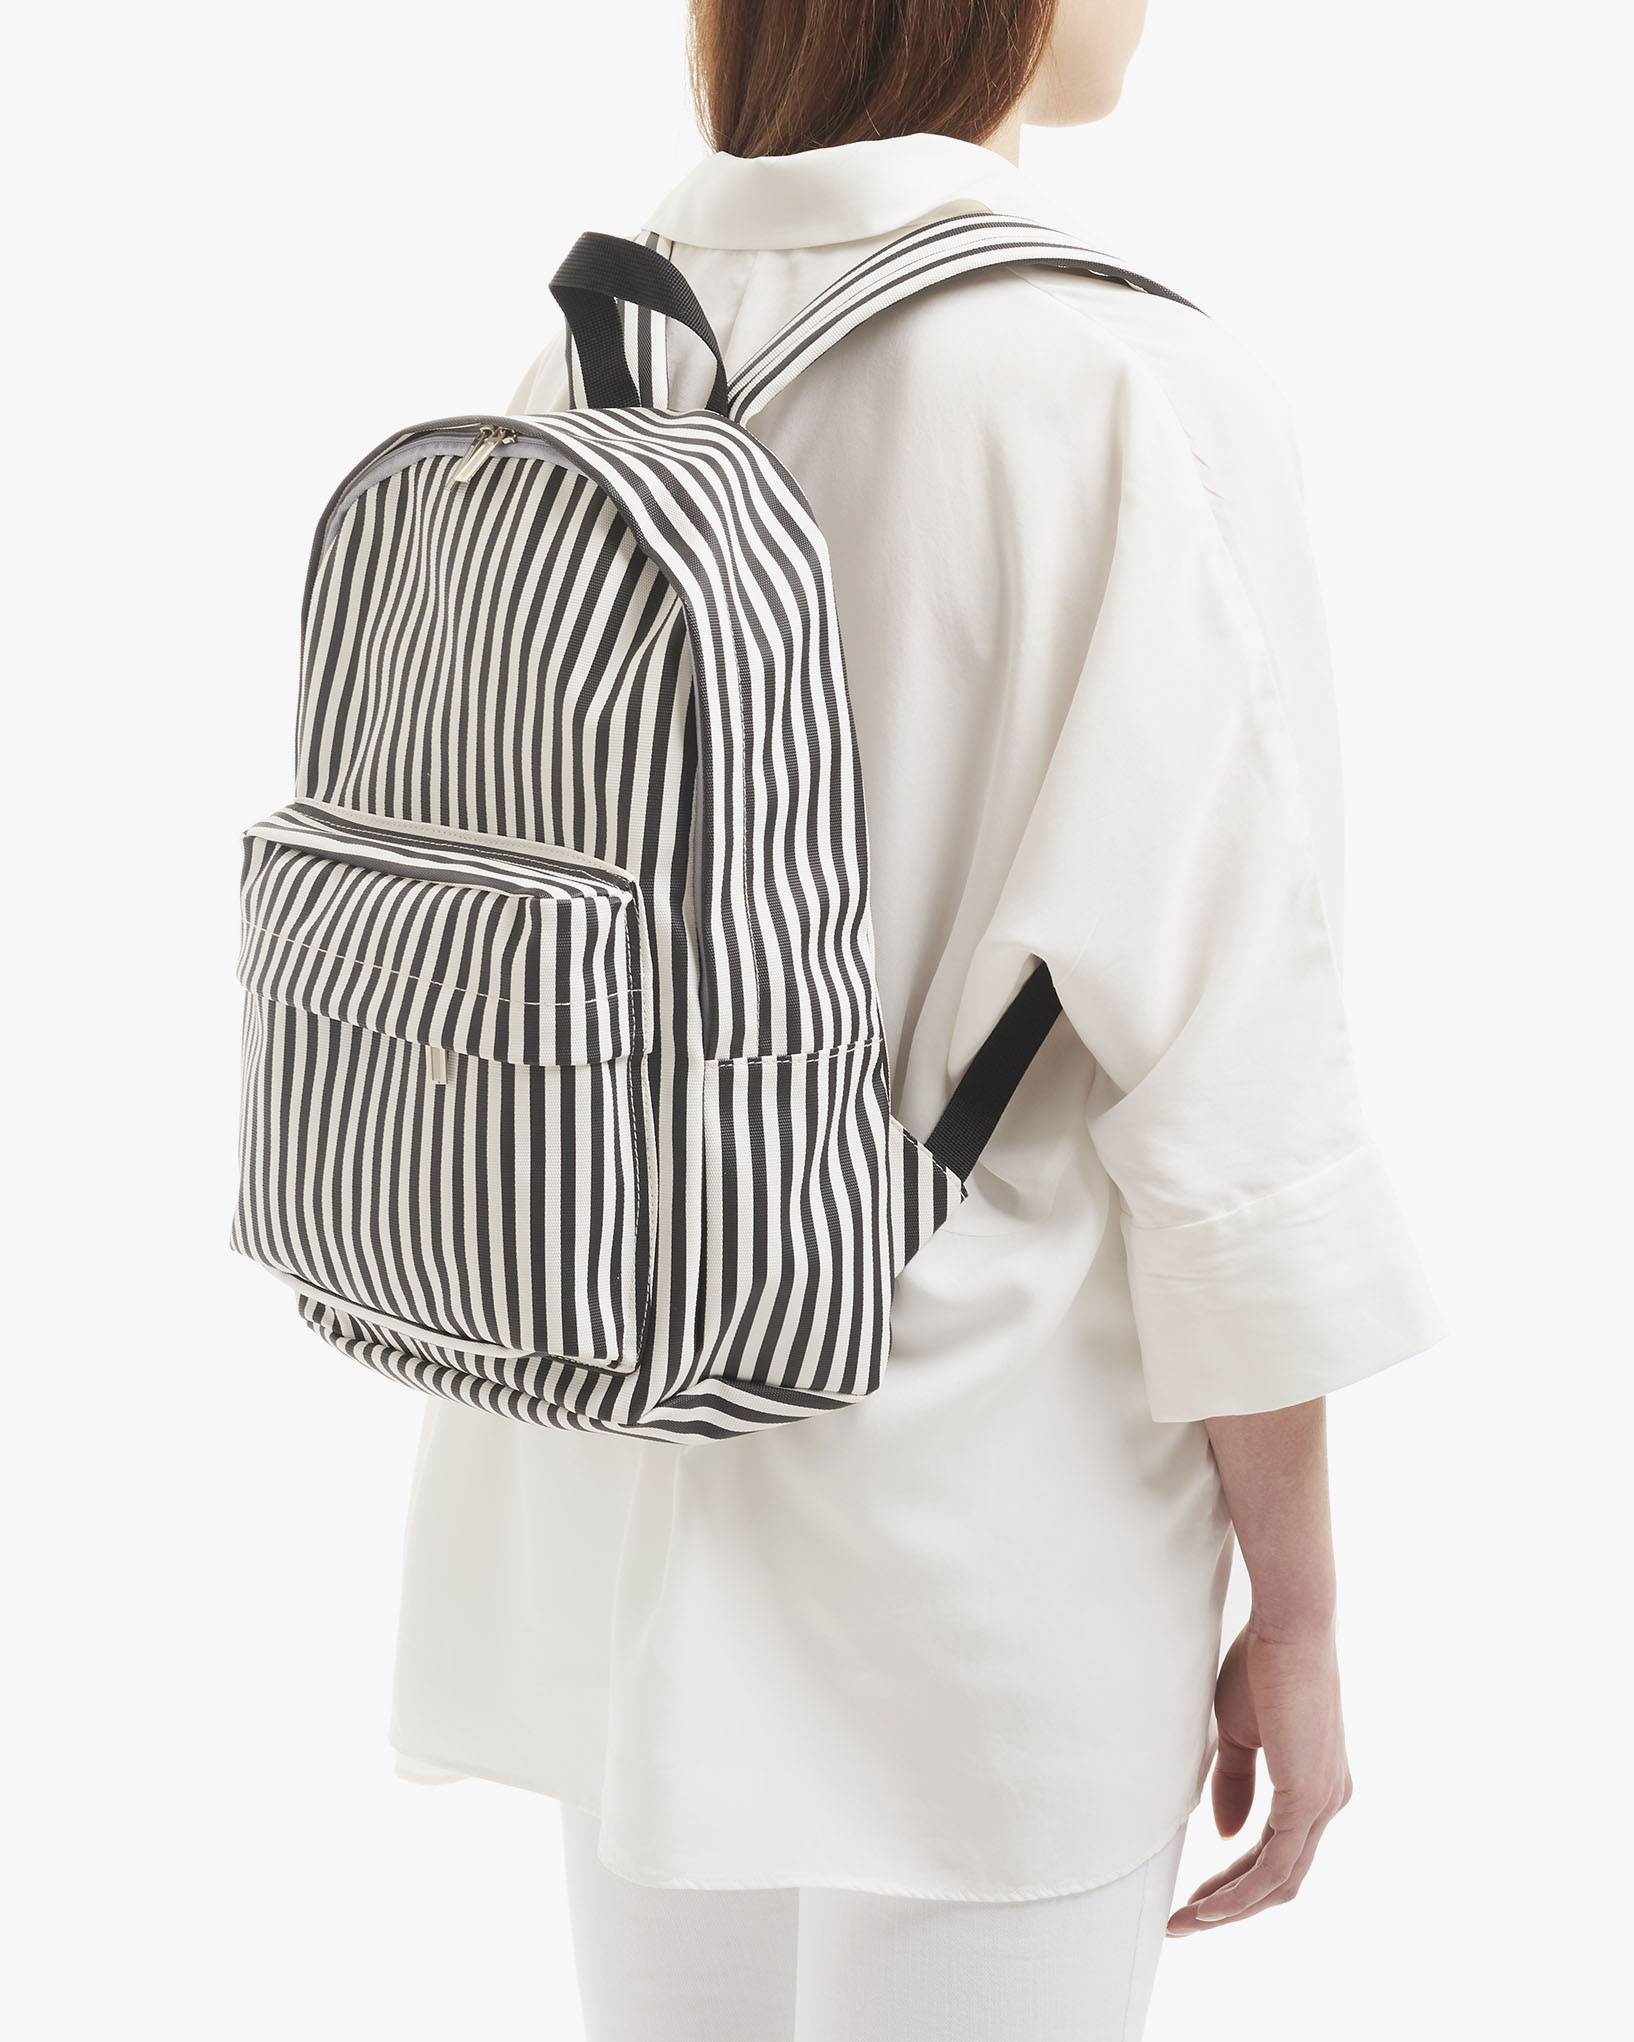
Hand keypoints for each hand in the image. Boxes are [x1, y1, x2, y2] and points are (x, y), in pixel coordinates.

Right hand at [1167, 1616, 1352, 1934]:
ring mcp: (1324, 1803)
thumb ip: (1235, 1784)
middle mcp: (1329, 1801)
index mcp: (1317, 1784)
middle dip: (1231, 1907)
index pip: (1277, 1851)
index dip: (1235, 1880)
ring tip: (1186, 1922)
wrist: (1287, 1629)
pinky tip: (1210, 1906)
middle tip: (1185, 1922)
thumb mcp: (1240, 1733)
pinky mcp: (1310, 1800)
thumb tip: (1225, 1834)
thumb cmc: (1262, 1666)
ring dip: (1231, 1909)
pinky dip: (1242, 1893)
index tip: (1195, 1896)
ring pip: (1280, 1882)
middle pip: (1282, 1879)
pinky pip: (1277, 1866)